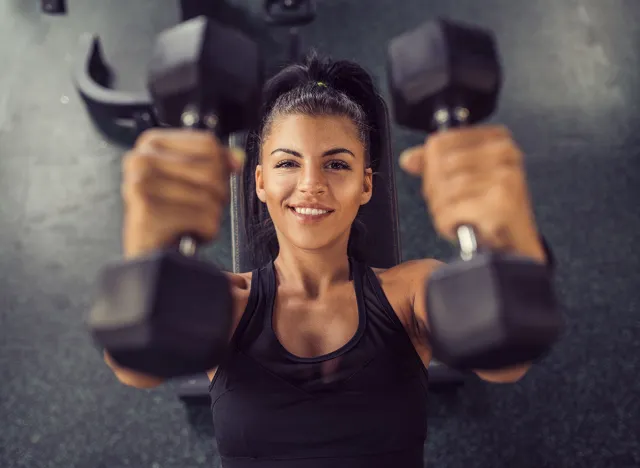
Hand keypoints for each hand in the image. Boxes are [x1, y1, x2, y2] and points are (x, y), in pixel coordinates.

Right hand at [121, 129, 244, 257]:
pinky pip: (205, 218)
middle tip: (195, 209)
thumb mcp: (190, 181)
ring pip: (211, 196)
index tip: (205, 185)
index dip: (220, 168)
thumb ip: (215, 163)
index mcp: (151, 144)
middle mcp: (141, 159)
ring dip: (210, 217)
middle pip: (212, 170)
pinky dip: (206, 232)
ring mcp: (142, 184)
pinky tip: (186, 234)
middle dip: (216, 196)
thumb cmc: (169, 217)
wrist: (151, 255)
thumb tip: (238, 158)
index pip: (208, 144)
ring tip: (188, 222)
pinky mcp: (148, 211)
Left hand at [399, 125, 545, 262]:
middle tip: (448, 205)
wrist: (516, 243)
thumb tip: (408, 159)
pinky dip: (447, 224)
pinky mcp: (501, 204)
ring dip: (440, 210)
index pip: (439, 143)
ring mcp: (505, 178)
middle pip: (440, 166)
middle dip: (434, 192)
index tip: (439, 182)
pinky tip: (459, 226)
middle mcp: (504, 154)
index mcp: (497, 140)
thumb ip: (435, 164)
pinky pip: (451, 211)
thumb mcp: (466, 177)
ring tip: (455, 217)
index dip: (429, 167)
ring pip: (444, 189)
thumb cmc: (491, 210)